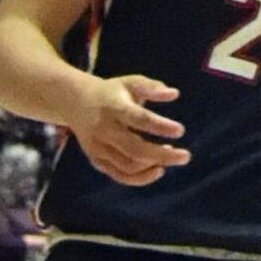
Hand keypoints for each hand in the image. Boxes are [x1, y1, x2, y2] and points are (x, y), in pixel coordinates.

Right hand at [73, 73, 187, 185]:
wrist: (75, 102)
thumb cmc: (112, 92)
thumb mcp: (130, 82)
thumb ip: (152, 87)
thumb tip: (174, 94)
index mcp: (113, 107)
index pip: (138, 119)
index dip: (159, 126)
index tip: (180, 130)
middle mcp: (103, 128)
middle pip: (134, 148)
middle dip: (162, 156)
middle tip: (186, 156)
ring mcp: (97, 146)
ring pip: (128, 165)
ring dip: (153, 165)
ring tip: (173, 155)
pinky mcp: (96, 159)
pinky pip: (119, 175)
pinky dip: (141, 177)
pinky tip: (158, 169)